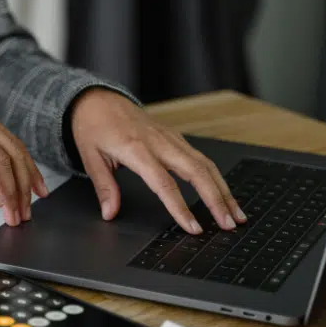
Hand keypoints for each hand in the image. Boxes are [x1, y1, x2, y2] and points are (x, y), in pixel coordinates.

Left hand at [70, 89, 245, 233]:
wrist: (98, 99)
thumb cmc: (93, 126)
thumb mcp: (90, 157)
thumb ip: (104, 187)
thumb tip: (109, 213)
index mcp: (136, 149)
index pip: (164, 183)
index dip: (180, 207)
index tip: (193, 227)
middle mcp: (159, 142)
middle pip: (196, 172)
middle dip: (216, 199)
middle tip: (228, 224)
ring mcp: (170, 138)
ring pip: (205, 164)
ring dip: (223, 190)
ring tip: (236, 214)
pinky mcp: (176, 138)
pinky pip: (201, 158)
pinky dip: (216, 178)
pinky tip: (224, 193)